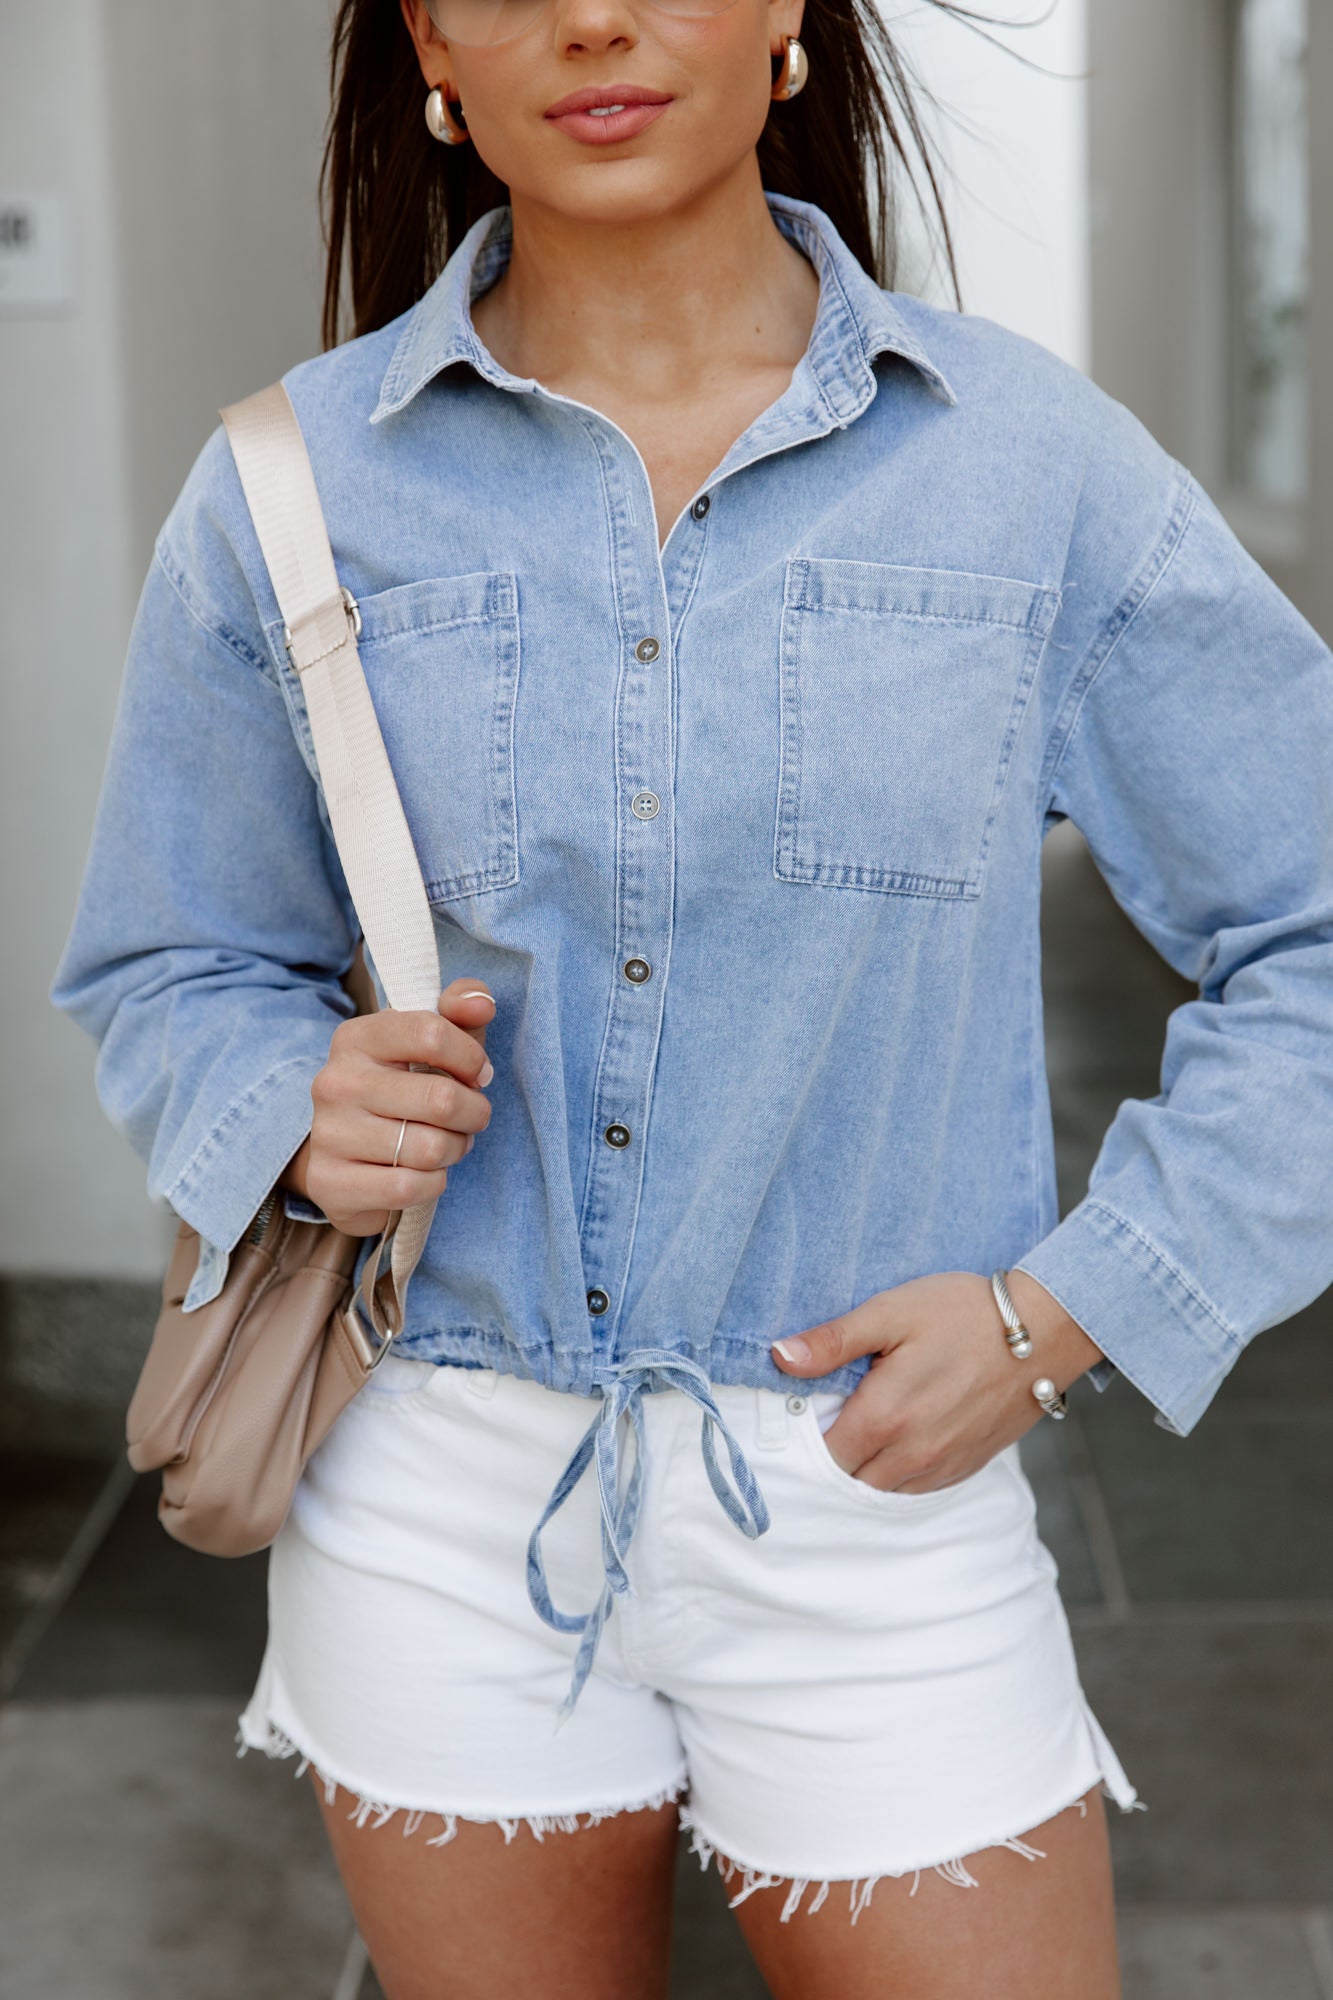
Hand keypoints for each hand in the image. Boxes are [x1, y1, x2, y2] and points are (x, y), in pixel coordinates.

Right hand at [280, 977, 496, 1236]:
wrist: (345, 1154)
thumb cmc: (401, 1089)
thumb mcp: (429, 1043)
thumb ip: (460, 1011)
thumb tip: (481, 1004)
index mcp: (356, 1038)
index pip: (431, 1033)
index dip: (471, 1058)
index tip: (478, 1074)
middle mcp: (335, 1082)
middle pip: (441, 1099)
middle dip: (474, 1113)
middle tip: (470, 1118)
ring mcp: (329, 1134)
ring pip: (431, 1149)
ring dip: (455, 1150)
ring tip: (446, 1144)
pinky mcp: (331, 1183)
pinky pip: (410, 1187)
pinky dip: (432, 1183)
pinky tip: (423, 1173)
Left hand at [770, 1270, 1104, 1493]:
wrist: (1044, 1331)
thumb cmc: (964, 1313)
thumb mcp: (890, 1312)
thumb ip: (832, 1341)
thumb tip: (778, 1356)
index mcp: (884, 1417)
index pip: (821, 1452)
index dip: (807, 1432)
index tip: (806, 1407)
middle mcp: (911, 1454)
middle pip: (848, 1478)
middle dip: (833, 1453)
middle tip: (834, 1414)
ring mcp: (941, 1466)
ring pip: (881, 1490)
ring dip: (866, 1466)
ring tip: (867, 1424)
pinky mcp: (966, 1467)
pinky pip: (916, 1489)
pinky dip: (898, 1473)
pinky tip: (899, 1438)